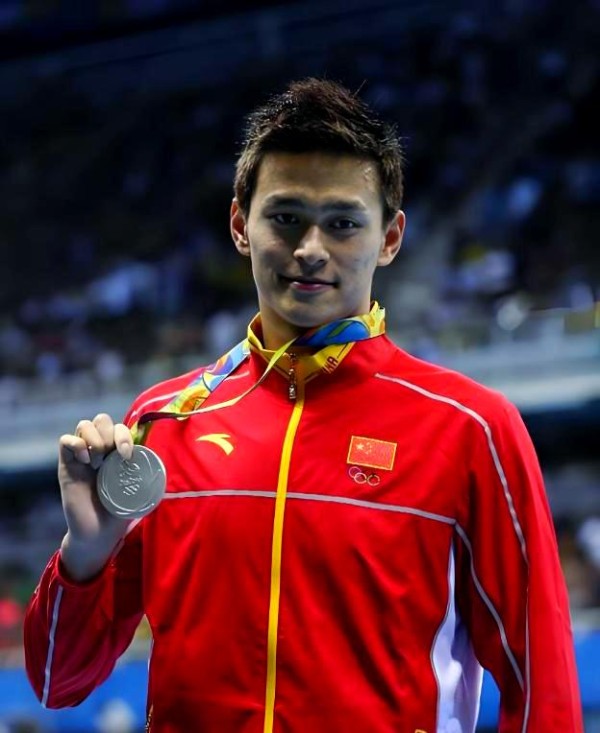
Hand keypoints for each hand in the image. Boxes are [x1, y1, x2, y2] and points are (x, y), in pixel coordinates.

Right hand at [58, 413, 133, 580]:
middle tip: (110, 457)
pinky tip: (85, 462)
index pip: (118, 427)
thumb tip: (163, 468)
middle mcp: (99, 450)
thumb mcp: (137, 490)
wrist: (97, 533)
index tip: (128, 455)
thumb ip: (146, 476)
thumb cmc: (119, 512)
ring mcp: (81, 456)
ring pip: (84, 425)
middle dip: (109, 433)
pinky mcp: (66, 465)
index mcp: (116, 453)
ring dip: (94, 439)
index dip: (123, 434)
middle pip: (101, 419)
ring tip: (97, 463)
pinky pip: (65, 440)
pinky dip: (76, 445)